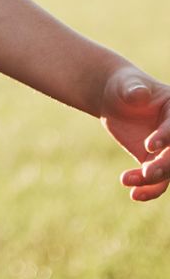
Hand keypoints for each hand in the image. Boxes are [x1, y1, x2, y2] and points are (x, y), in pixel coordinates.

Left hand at [99, 67, 169, 200]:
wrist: (114, 99)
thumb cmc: (124, 86)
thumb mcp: (127, 84)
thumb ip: (134, 89)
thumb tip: (138, 93)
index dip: (166, 138)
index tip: (148, 146)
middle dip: (165, 165)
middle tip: (148, 172)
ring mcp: (168, 150)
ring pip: (168, 171)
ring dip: (152, 180)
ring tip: (128, 180)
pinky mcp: (154, 161)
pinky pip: (156, 180)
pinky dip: (148, 189)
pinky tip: (134, 194)